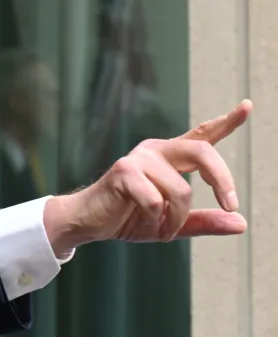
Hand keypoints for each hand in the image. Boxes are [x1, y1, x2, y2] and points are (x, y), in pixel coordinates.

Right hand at [44, 99, 252, 256]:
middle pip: (203, 151)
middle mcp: (155, 151)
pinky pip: (157, 201)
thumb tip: (240, 223)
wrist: (88, 223)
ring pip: (182, 190)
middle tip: (231, 206)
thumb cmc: (127, 217)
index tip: (248, 105)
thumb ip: (204, 221)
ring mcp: (138, 159)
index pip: (201, 136)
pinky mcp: (124, 171)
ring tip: (163, 230)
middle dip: (222, 180)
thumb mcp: (172, 223)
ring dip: (177, 219)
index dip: (226, 121)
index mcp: (169, 158)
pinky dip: (157, 220)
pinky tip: (143, 219)